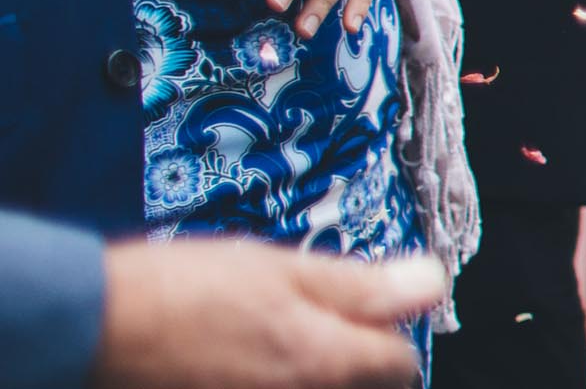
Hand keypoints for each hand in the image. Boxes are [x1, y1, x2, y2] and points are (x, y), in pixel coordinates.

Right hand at [93, 239, 439, 388]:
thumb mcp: (283, 268)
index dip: (390, 333)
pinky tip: (245, 356)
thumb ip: (363, 286)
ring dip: (312, 368)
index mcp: (326, 361)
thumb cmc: (183, 291)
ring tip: (275, 337)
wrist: (94, 326)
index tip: (373, 315)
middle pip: (361, 386)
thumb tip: (431, 282)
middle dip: (353, 359)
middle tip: (318, 325)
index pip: (400, 366)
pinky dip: (273, 379)